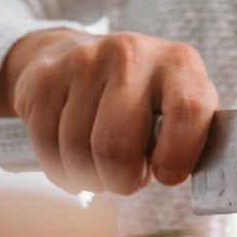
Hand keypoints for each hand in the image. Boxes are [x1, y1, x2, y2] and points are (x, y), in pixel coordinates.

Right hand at [0, 29, 217, 193]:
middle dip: (122, 181)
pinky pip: (46, 147)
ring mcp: (83, 62)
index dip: (178, 156)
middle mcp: (131, 54)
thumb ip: (193, 138)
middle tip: (128, 181)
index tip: (167, 176)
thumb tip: (181, 178)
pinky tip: (75, 164)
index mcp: (180, 63)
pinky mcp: (43, 78)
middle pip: (117, 145)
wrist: (87, 56)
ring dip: (91, 179)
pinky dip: (61, 172)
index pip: (188, 111)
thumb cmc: (151, 100)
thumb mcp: (184, 108)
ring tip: (104, 171)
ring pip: (78, 152)